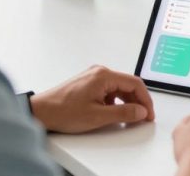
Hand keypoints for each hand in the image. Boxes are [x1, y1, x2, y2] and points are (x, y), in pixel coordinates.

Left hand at [29, 66, 154, 133]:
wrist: (40, 112)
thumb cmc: (62, 112)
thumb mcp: (97, 116)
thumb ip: (123, 113)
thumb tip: (141, 111)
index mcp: (104, 75)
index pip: (135, 83)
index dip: (145, 100)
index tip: (148, 113)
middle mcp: (100, 72)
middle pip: (128, 84)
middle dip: (137, 101)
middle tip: (142, 117)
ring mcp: (93, 76)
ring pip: (118, 88)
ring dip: (126, 102)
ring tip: (128, 117)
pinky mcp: (88, 83)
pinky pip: (109, 90)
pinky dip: (115, 101)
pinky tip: (112, 112)